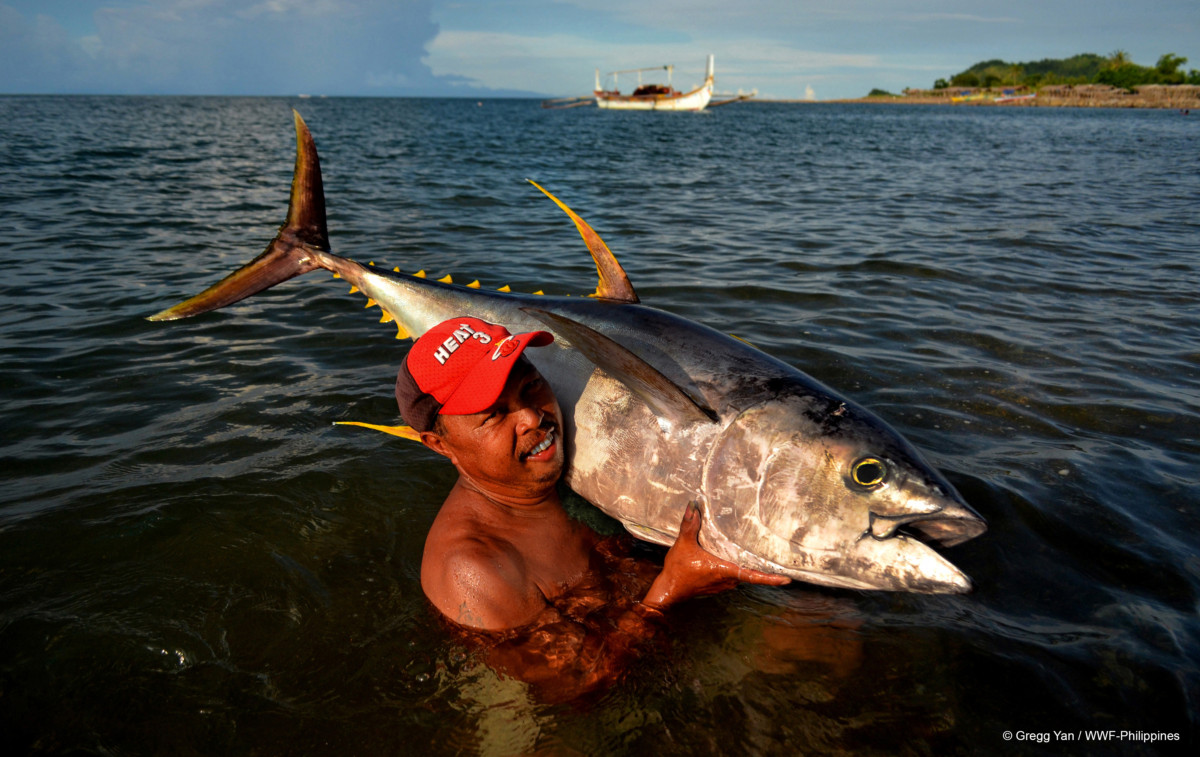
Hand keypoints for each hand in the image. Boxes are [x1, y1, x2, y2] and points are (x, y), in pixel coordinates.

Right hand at [641, 502, 789, 610]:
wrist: (668, 590)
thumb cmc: (677, 570)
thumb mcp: (683, 545)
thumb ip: (689, 525)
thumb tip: (693, 506)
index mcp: (724, 570)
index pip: (752, 576)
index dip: (770, 578)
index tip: (786, 579)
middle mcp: (727, 580)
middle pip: (750, 574)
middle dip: (764, 569)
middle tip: (780, 561)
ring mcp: (722, 585)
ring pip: (741, 576)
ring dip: (749, 568)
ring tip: (762, 558)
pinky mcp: (717, 586)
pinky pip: (733, 577)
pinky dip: (737, 569)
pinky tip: (735, 560)